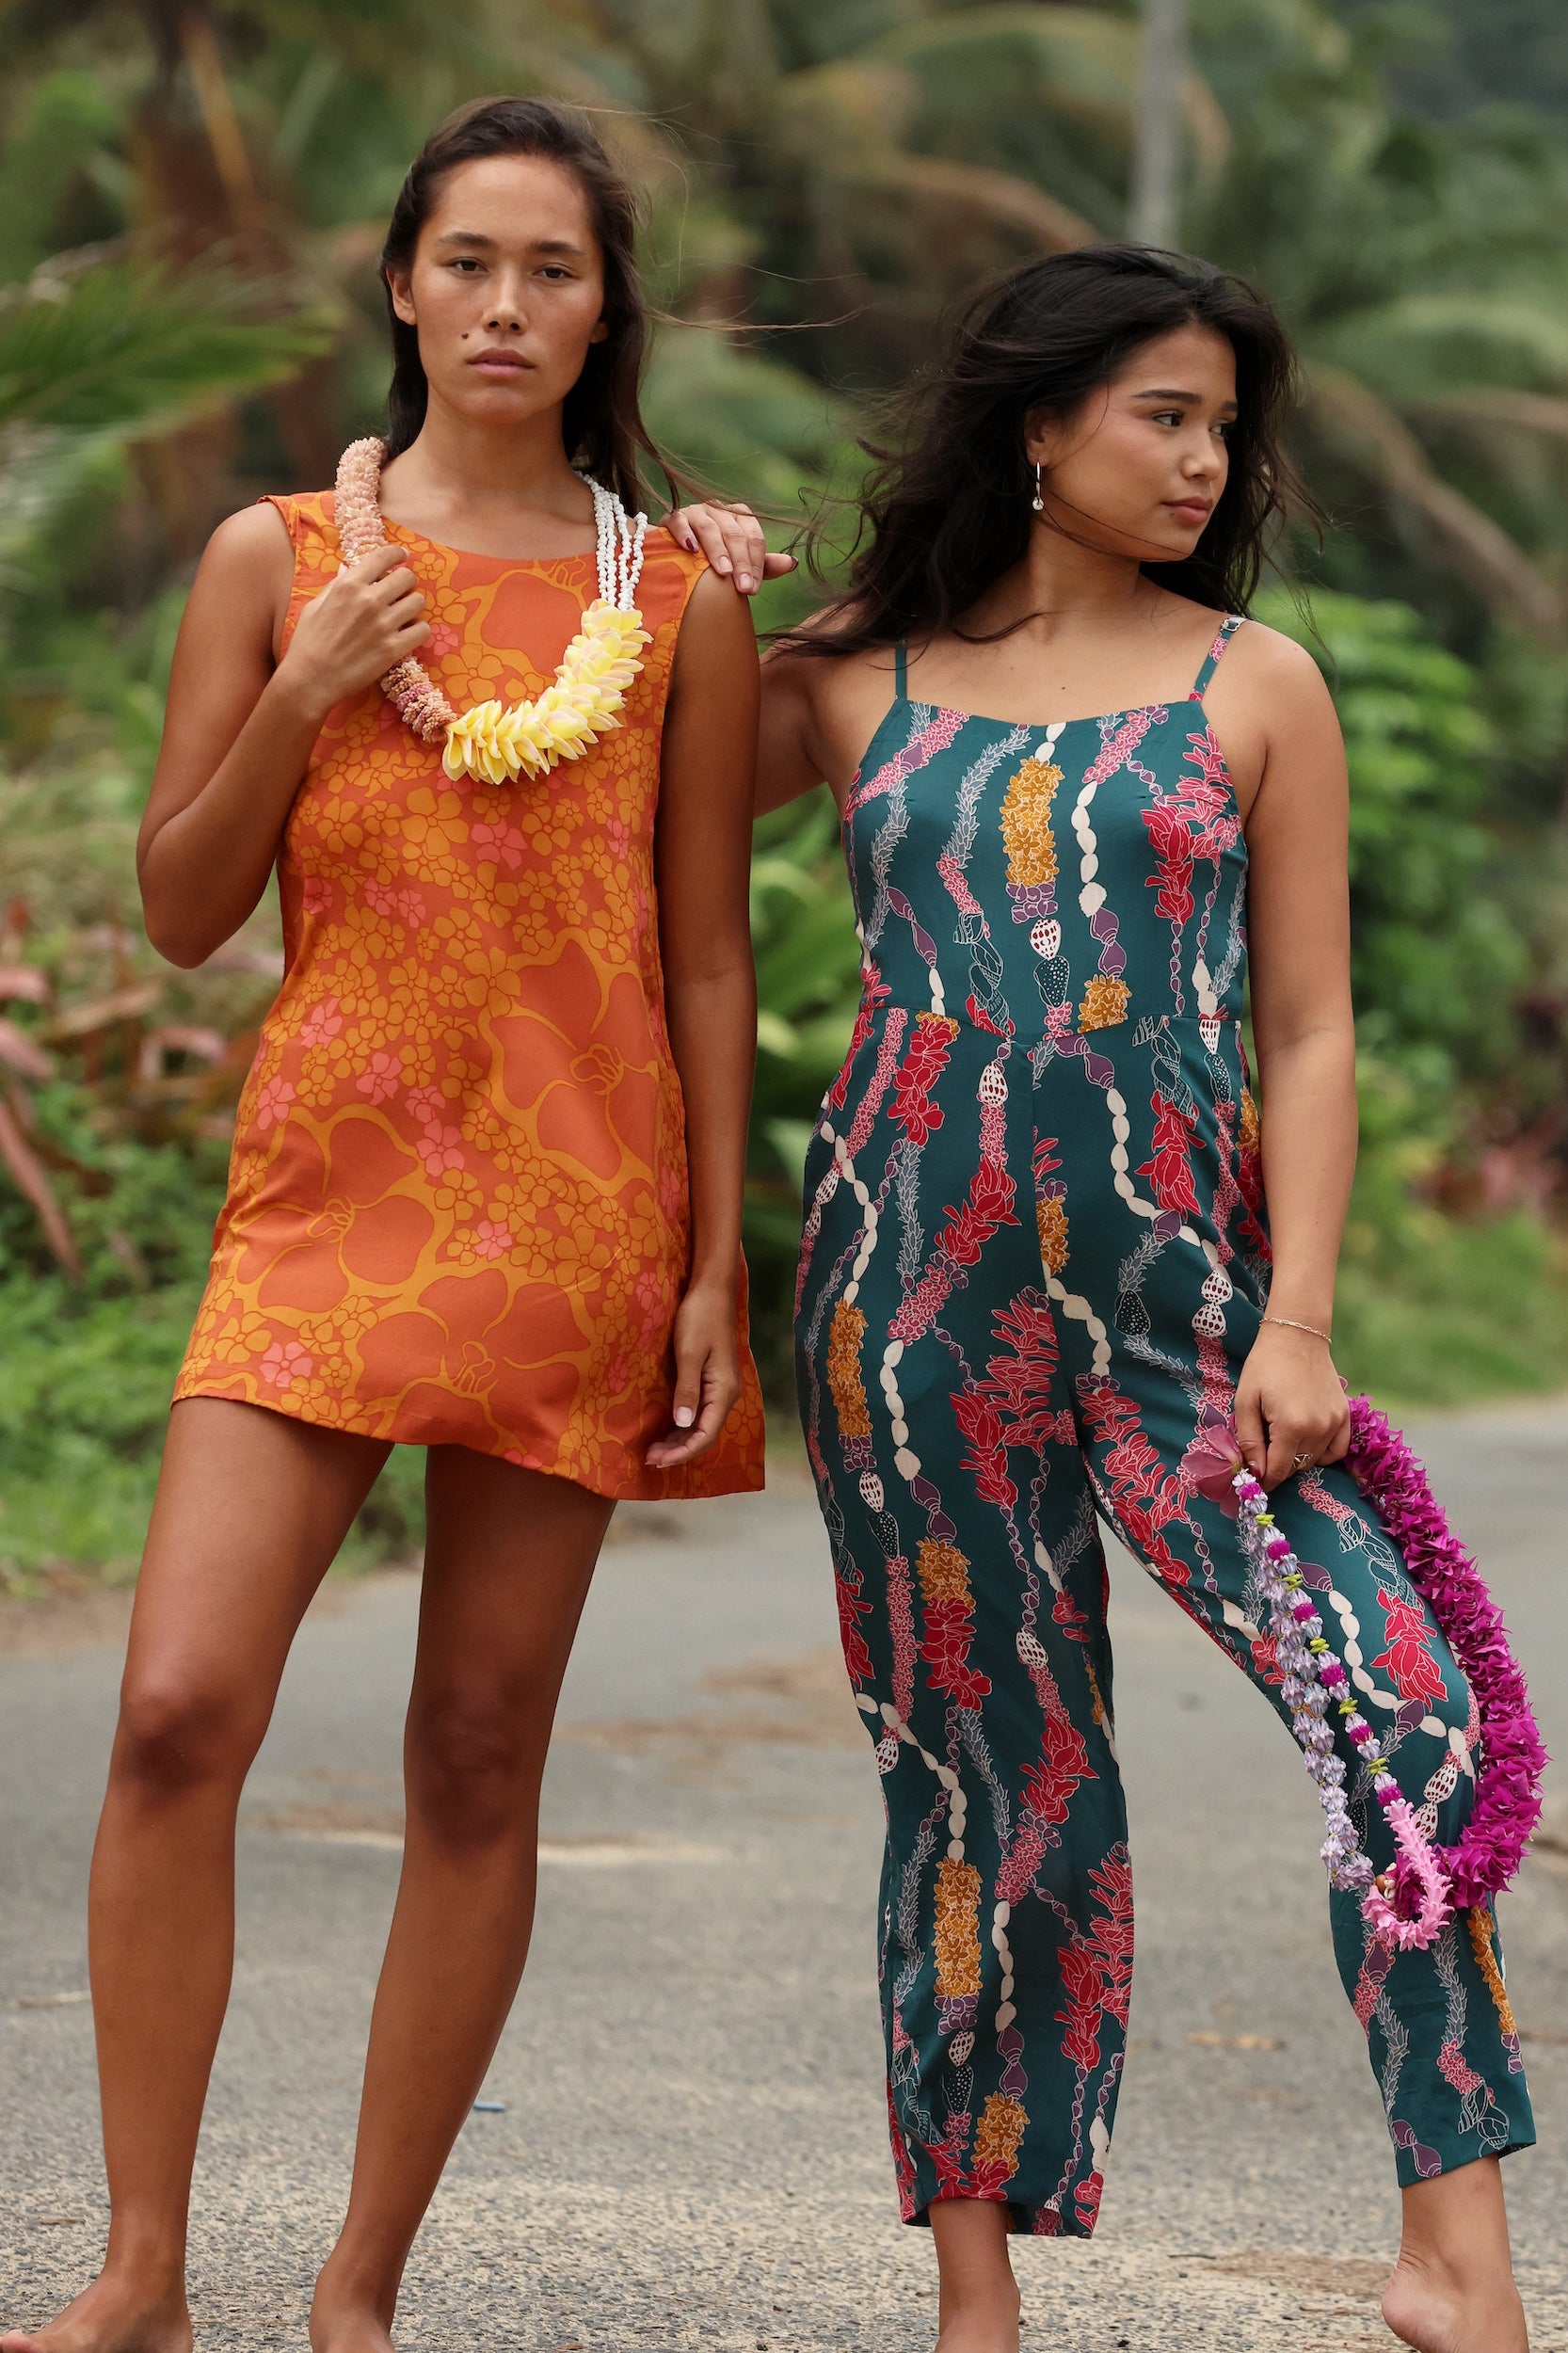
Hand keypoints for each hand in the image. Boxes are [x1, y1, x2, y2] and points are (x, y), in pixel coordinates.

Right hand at [278, 540, 427, 718]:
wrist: (310, 679)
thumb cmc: (308, 642)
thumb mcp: (315, 605)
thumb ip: (336, 586)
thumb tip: (349, 569)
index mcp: (349, 585)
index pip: (383, 557)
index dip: (397, 554)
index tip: (401, 557)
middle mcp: (369, 600)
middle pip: (407, 578)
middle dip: (406, 582)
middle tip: (400, 592)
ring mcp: (384, 625)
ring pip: (418, 602)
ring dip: (412, 606)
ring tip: (403, 615)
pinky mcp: (393, 649)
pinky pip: (422, 630)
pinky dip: (418, 630)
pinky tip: (407, 634)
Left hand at [643, 1276, 742, 1469]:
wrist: (712, 1290)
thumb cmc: (699, 1317)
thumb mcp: (689, 1353)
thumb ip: (687, 1389)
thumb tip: (683, 1423)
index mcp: (723, 1390)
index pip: (705, 1434)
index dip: (682, 1451)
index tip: (657, 1459)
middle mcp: (727, 1393)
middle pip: (705, 1433)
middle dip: (679, 1450)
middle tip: (650, 1458)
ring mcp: (721, 1387)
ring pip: (702, 1424)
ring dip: (680, 1439)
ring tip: (655, 1449)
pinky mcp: (713, 1380)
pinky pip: (700, 1411)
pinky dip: (684, 1425)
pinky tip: (667, 1428)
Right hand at [665, 500, 796, 595]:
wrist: (674, 556)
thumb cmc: (711, 562)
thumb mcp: (738, 564)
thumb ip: (763, 565)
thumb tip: (793, 563)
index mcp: (740, 518)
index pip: (754, 538)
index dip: (756, 564)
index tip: (753, 590)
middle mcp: (720, 510)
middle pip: (735, 535)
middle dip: (741, 563)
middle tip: (743, 589)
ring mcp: (696, 511)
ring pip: (711, 528)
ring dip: (718, 551)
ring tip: (724, 573)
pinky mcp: (673, 516)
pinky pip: (680, 521)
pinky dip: (685, 534)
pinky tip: (691, 549)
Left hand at [1234, 1321, 1349, 1490]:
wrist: (1297, 1336)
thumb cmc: (1264, 1366)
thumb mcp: (1245, 1401)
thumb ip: (1249, 1440)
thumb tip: (1255, 1472)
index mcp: (1291, 1427)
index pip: (1278, 1471)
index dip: (1264, 1480)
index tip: (1253, 1479)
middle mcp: (1318, 1429)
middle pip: (1295, 1467)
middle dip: (1277, 1465)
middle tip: (1263, 1448)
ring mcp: (1335, 1423)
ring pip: (1314, 1460)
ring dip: (1296, 1457)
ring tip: (1281, 1435)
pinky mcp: (1345, 1416)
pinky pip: (1337, 1451)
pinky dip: (1322, 1454)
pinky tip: (1306, 1442)